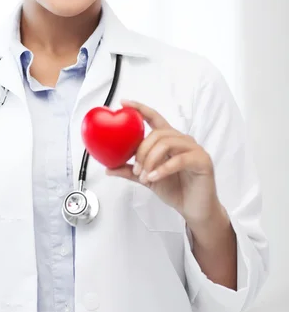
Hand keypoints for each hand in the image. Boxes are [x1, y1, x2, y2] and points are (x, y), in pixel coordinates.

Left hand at [106, 99, 220, 224]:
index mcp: (169, 140)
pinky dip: (162, 169)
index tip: (123, 103)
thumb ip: (131, 171)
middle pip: (158, 134)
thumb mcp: (148, 178)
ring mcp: (194, 149)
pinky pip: (179, 160)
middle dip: (142, 151)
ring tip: (144, 176)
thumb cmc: (175, 189)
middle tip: (136, 170)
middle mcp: (182, 140)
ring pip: (167, 144)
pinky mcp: (202, 160)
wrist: (194, 208)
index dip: (140, 109)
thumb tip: (108, 168)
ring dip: (150, 160)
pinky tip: (153, 177)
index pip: (154, 118)